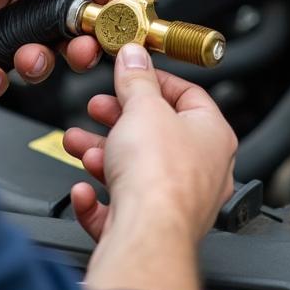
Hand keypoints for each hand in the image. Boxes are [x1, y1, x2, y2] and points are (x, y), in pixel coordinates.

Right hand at [64, 45, 235, 243]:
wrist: (147, 235)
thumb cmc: (159, 175)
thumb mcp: (143, 106)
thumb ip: (135, 78)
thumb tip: (134, 55)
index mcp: (213, 136)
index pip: (187, 96)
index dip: (154, 80)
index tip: (130, 73)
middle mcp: (202, 171)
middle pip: (154, 134)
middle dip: (117, 120)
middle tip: (98, 108)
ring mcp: (178, 204)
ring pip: (133, 171)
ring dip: (100, 155)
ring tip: (77, 143)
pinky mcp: (151, 230)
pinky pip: (120, 209)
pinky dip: (97, 199)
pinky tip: (84, 191)